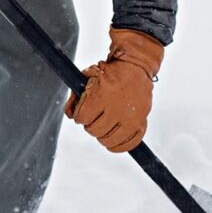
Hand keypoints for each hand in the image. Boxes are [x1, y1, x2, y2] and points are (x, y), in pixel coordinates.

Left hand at [64, 28, 164, 152]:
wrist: (135, 66)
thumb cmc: (109, 72)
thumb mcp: (87, 77)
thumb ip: (75, 97)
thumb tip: (70, 116)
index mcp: (102, 95)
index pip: (82, 118)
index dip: (80, 116)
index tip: (83, 112)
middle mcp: (117, 108)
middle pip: (94, 131)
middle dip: (90, 125)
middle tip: (94, 117)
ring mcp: (131, 118)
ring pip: (108, 140)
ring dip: (102, 135)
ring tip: (103, 126)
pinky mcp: (141, 123)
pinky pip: (129, 144)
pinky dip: (119, 146)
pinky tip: (113, 141)